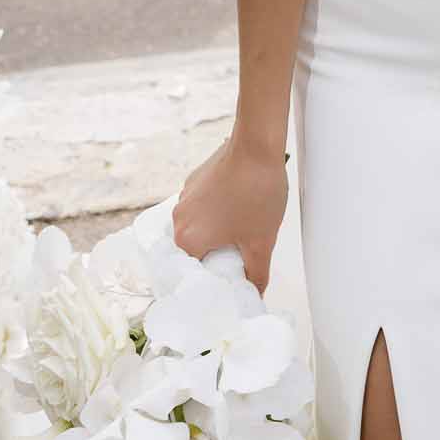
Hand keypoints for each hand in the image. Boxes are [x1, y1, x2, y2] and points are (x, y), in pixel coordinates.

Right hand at [172, 132, 289, 296]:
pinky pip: (202, 205)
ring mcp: (185, 196)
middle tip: (241, 255)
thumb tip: (256, 293)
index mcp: (187, 239)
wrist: (257, 146)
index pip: (194, 273)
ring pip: (198, 226)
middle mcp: (178, 218)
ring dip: (216, 231)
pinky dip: (216, 211)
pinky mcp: (195, 179)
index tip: (230, 279)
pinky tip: (239, 206)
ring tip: (242, 229)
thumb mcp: (261, 242)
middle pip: (194, 250)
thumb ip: (256, 275)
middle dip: (216, 255)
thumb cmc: (257, 193)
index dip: (214, 278)